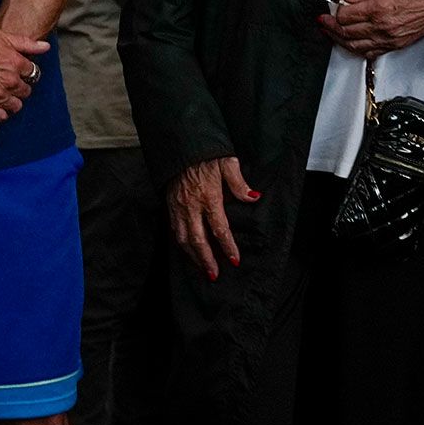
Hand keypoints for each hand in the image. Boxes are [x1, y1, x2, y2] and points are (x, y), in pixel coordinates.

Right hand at [0, 27, 47, 121]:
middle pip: (26, 92)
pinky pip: (2, 116)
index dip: (26, 73)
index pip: (34, 74)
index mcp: (16, 64)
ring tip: (1, 94)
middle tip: (8, 83)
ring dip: (11, 101)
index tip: (18, 72)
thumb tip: (45, 47)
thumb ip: (26, 43)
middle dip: (19, 88)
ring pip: (16, 106)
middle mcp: (10, 82)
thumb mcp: (1, 37)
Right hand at [168, 154, 258, 278]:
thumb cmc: (206, 155)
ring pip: (184, 240)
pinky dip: (183, 246)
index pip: (219, 228)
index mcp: (208, 197)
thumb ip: (239, 183)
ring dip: (193, 257)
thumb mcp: (227, 163)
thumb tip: (253, 198)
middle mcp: (191, 207)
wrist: (179, 149)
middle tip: (214, 275)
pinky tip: (189, 252)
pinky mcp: (170, 208)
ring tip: (202, 268)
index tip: (235, 260)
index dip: (228, 246)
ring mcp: (179, 209)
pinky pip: (175, 232)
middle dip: (207, 260)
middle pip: (198, 240)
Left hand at [318, 0, 423, 56]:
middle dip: (331, 27)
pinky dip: (355, 49)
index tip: (331, 7)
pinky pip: (369, 52)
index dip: (335, 12)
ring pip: (354, 45)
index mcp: (380, 8)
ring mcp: (388, 38)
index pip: (346, 16)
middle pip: (346, 32)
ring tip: (330, 33)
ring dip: (338, 40)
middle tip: (323, 22)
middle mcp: (382, 27)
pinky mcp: (395, 45)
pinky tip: (349, 43)